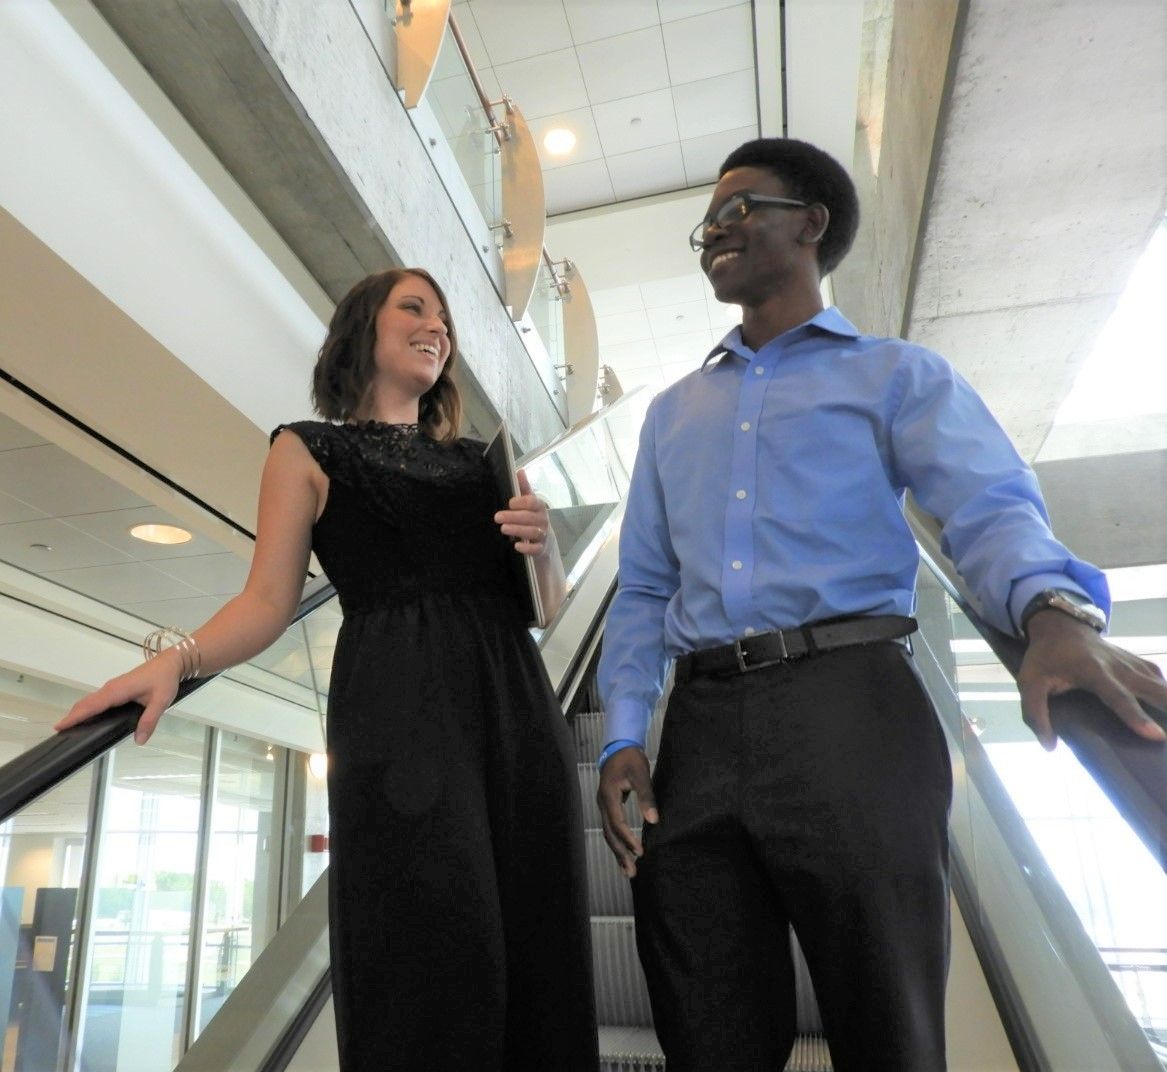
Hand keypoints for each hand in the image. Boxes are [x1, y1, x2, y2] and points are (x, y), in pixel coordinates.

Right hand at [54, 654, 181, 744]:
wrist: (169, 663)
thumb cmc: (165, 680)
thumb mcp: (161, 701)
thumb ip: (150, 720)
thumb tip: (139, 740)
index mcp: (118, 690)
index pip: (92, 705)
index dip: (76, 716)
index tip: (59, 726)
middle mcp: (111, 688)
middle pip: (86, 703)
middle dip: (72, 716)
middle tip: (60, 733)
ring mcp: (112, 687)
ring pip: (91, 701)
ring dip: (79, 712)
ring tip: (70, 728)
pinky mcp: (116, 688)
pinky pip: (98, 700)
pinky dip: (88, 708)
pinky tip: (88, 718)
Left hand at [494, 470, 552, 556]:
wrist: (545, 540)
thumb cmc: (533, 517)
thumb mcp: (529, 502)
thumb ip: (523, 488)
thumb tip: (519, 471)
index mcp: (539, 507)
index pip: (533, 502)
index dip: (521, 502)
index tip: (510, 503)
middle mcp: (542, 520)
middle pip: (529, 518)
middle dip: (513, 517)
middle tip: (498, 517)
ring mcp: (542, 535)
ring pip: (532, 532)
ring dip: (517, 530)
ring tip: (503, 528)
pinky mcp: (540, 548)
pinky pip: (535, 549)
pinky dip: (527, 547)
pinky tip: (517, 545)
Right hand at [596, 746, 657, 877]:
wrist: (619, 747)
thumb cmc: (630, 759)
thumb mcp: (641, 774)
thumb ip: (646, 796)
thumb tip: (653, 820)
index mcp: (609, 795)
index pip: (617, 823)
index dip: (628, 838)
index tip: (640, 851)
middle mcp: (602, 803)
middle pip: (609, 833)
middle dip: (620, 853)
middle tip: (631, 871)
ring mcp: (603, 805)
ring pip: (608, 833)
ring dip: (617, 851)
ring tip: (628, 870)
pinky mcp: (608, 806)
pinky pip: (610, 828)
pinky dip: (616, 842)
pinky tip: (623, 854)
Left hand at [1017, 611, 1166, 750]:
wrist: (1061, 625)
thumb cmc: (1045, 657)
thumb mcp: (1030, 681)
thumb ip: (1035, 712)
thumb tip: (1049, 747)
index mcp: (1093, 671)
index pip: (1118, 697)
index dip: (1136, 716)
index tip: (1157, 735)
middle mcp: (1118, 667)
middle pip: (1151, 688)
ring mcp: (1131, 662)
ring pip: (1159, 682)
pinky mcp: (1137, 662)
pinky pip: (1157, 676)